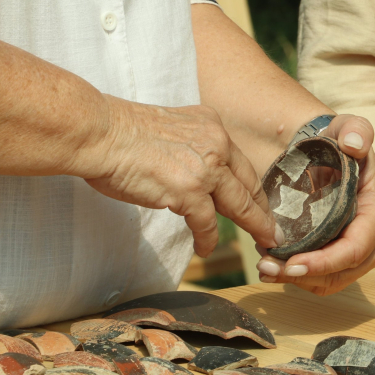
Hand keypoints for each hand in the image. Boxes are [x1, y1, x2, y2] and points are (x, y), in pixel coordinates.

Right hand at [80, 95, 279, 256]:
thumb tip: (192, 169)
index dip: (252, 186)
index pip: (240, 162)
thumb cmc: (121, 132)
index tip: (260, 201)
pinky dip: (208, 239)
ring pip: (239, 204)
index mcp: (211, 125)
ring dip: (253, 226)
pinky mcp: (189, 191)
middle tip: (273, 228)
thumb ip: (189, 146)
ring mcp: (205, 168)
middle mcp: (216, 143)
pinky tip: (205, 248)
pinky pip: (207, 223)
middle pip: (248, 183)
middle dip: (262, 209)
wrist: (101, 133)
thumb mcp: (170, 129)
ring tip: (263, 241)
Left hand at [254, 115, 374, 294]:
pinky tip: (274, 266)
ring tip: (266, 265)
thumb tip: (355, 144)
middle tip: (266, 266)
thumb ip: (355, 129)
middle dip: (302, 275)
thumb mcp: (346, 128)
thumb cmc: (338, 143)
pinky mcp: (344, 261)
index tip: (291, 264)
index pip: (355, 249)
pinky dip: (297, 279)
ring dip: (295, 281)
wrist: (329, 155)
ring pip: (329, 282)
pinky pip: (323, 281)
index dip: (324, 262)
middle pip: (340, 273)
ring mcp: (362, 254)